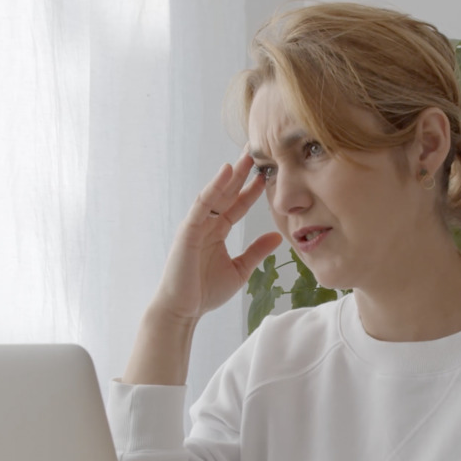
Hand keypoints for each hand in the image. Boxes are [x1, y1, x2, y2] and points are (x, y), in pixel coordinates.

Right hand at [150, 154, 282, 322]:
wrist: (183, 310)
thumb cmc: (204, 292)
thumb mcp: (240, 270)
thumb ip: (256, 251)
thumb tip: (277, 236)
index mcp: (218, 231)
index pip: (238, 205)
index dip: (252, 189)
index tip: (267, 172)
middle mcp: (207, 224)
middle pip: (227, 193)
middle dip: (242, 172)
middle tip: (257, 151)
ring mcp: (196, 225)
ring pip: (216, 193)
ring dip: (231, 174)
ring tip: (246, 156)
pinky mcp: (188, 230)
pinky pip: (203, 204)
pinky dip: (214, 187)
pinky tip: (226, 172)